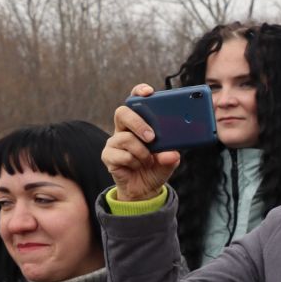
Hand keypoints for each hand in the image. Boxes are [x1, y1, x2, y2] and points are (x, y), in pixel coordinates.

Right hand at [103, 84, 181, 202]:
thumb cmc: (156, 167)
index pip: (135, 101)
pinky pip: (121, 155)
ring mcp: (114, 141)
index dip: (139, 92)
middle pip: (122, 113)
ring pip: (124, 138)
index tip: (149, 92)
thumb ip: (171, 156)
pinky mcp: (108, 155)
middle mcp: (124, 128)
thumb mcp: (169, 161)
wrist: (144, 189)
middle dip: (138, 123)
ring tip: (149, 161)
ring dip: (141, 152)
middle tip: (152, 137)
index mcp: (140, 122)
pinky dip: (134, 162)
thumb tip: (171, 154)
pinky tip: (138, 166)